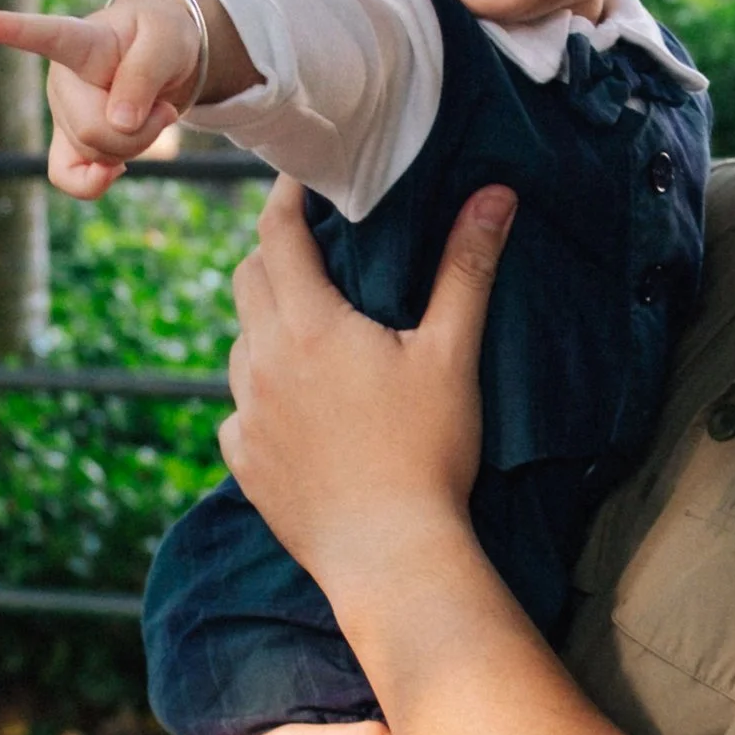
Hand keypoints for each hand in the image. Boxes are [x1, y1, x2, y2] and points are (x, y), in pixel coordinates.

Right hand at [0, 0, 217, 196]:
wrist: (162, 60)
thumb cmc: (162, 39)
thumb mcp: (169, 42)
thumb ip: (144, 76)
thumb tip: (119, 124)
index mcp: (82, 39)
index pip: (46, 35)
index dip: (12, 30)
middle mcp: (62, 78)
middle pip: (92, 128)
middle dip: (140, 130)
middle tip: (165, 108)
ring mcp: (62, 112)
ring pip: (94, 153)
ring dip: (136, 145)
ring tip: (150, 113)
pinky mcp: (69, 143)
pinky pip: (68, 178)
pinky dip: (94, 183)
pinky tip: (113, 172)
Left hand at [216, 179, 514, 607]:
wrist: (391, 556)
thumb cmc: (427, 451)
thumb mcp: (452, 353)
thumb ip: (466, 268)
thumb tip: (494, 194)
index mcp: (307, 325)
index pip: (277, 235)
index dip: (285, 198)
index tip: (301, 178)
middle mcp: (262, 362)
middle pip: (247, 279)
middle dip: (273, 253)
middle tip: (311, 245)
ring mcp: (247, 415)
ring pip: (240, 344)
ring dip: (267, 323)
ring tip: (310, 328)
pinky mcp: (245, 463)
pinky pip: (240, 409)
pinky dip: (262, 392)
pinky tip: (297, 406)